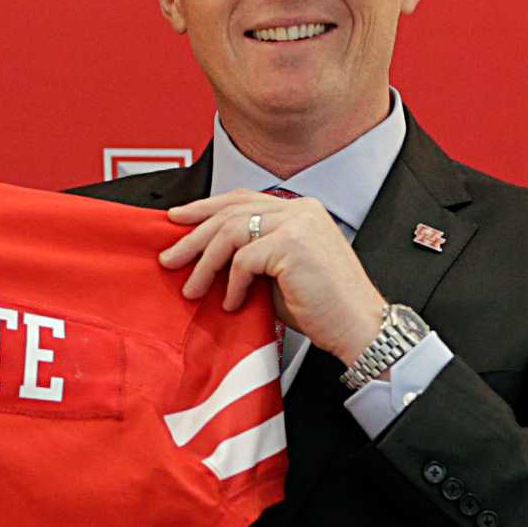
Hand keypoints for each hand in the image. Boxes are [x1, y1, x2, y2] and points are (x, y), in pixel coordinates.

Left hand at [161, 191, 385, 361]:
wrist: (358, 327)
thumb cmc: (322, 306)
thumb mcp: (278, 273)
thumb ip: (249, 256)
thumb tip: (204, 257)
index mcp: (299, 210)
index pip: (242, 199)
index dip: (205, 207)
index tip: (177, 219)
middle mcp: (300, 209)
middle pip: (230, 212)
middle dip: (193, 237)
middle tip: (169, 258)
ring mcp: (298, 223)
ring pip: (231, 233)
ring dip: (205, 264)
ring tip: (192, 289)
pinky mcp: (292, 244)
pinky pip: (244, 260)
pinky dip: (233, 285)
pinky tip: (233, 303)